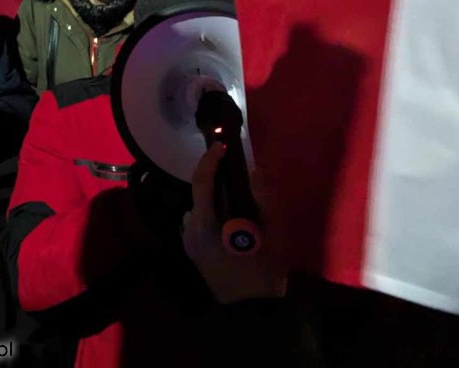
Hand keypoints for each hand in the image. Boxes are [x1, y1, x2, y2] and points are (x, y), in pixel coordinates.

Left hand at [181, 144, 285, 303]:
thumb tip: (255, 172)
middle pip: (198, 195)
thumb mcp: (269, 235)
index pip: (201, 183)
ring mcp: (189, 244)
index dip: (209, 160)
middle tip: (235, 171)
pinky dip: (211, 214)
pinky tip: (230, 220)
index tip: (221, 145)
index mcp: (205, 226)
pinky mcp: (193, 252)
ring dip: (213, 199)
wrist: (252, 312)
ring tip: (236, 199)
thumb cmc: (262, 273)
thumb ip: (262, 201)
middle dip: (215, 180)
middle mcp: (190, 232)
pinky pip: (199, 222)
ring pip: (197, 209)